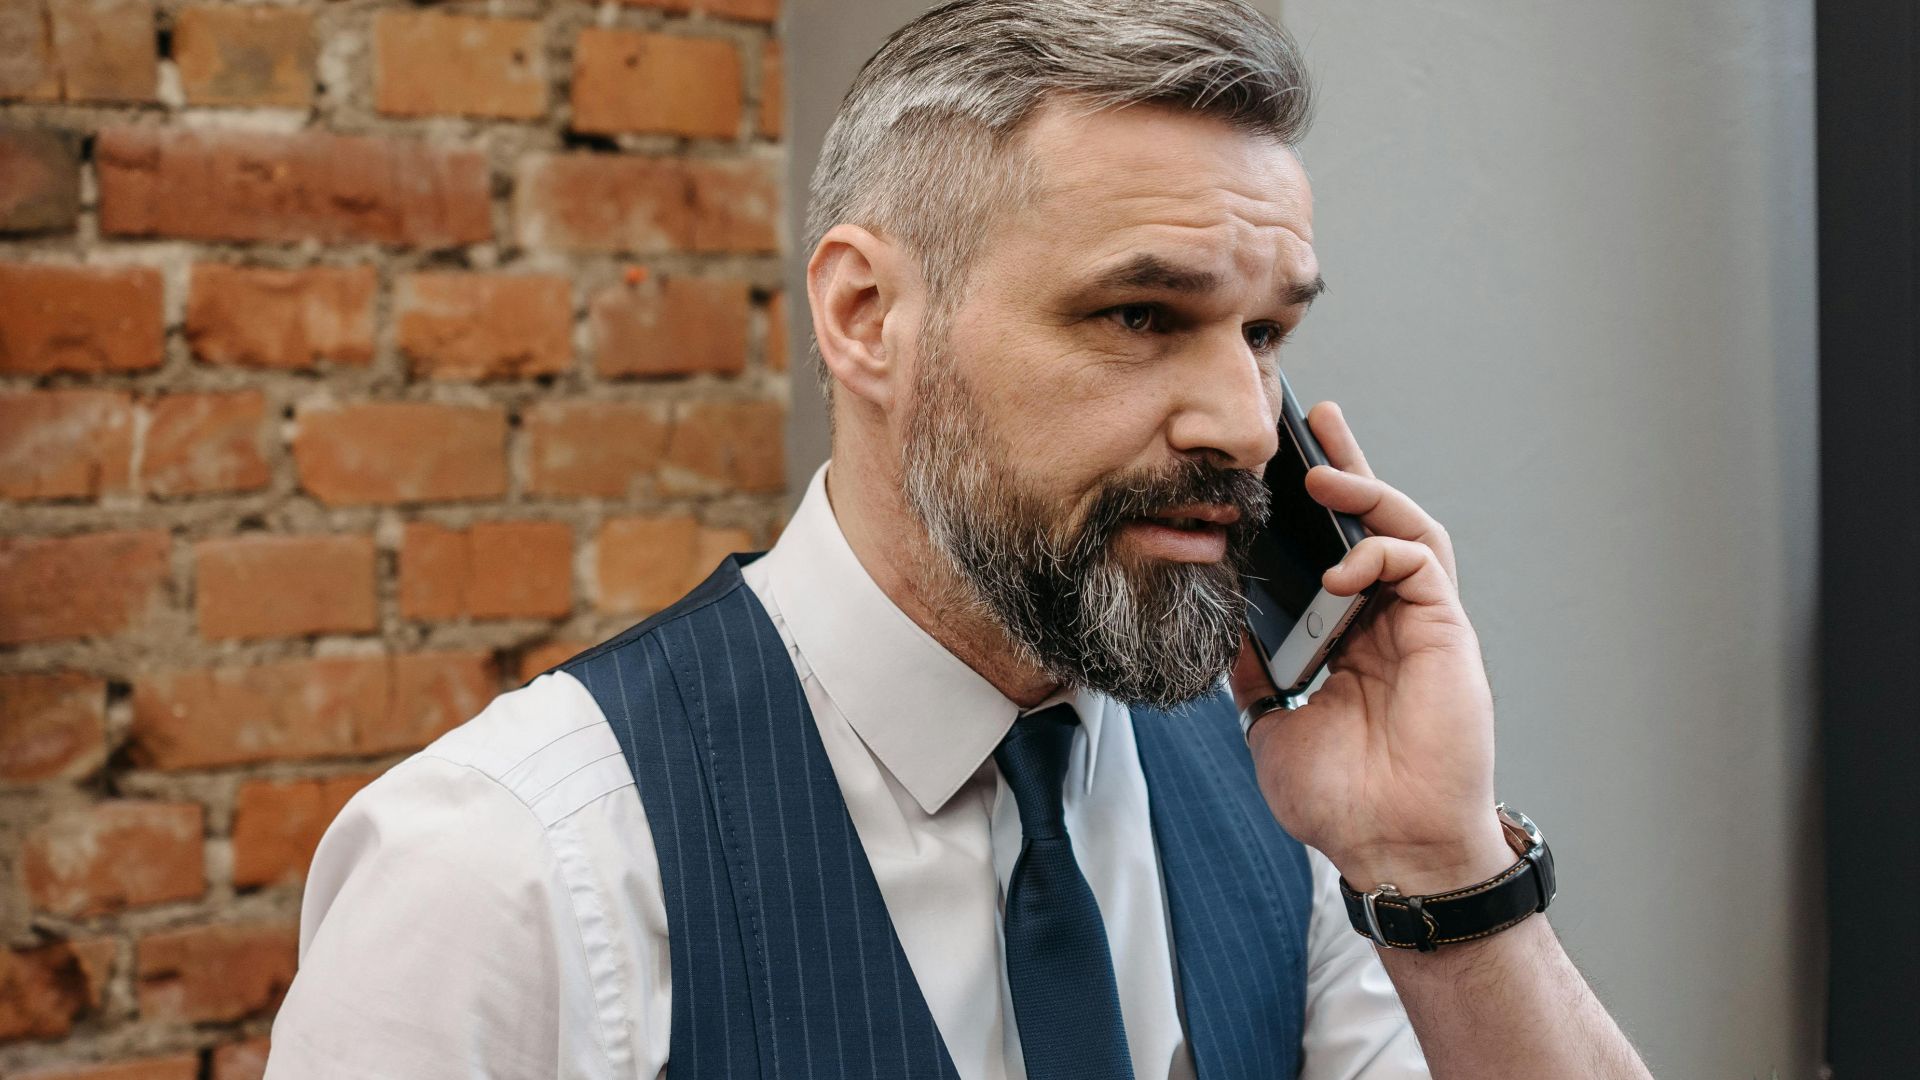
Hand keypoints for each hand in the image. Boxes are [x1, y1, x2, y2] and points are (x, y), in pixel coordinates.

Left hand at [1231, 401, 1511, 893]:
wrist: (1388, 849)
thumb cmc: (1340, 800)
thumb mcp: (1270, 721)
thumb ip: (1251, 669)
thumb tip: (1218, 622)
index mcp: (1350, 641)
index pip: (1330, 555)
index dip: (1308, 513)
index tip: (1270, 471)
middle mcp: (1389, 625)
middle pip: (1372, 526)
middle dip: (1345, 470)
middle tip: (1314, 421)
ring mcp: (1422, 627)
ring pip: (1405, 531)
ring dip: (1366, 494)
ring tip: (1323, 472)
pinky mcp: (1447, 635)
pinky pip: (1420, 566)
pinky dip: (1381, 552)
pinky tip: (1343, 565)